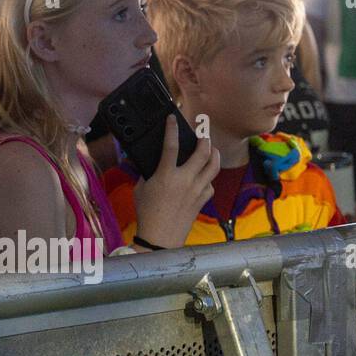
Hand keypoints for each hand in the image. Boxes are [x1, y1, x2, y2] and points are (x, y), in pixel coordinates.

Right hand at [133, 117, 219, 248]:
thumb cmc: (147, 212)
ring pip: (214, 166)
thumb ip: (147, 173)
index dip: (172, 129)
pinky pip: (211, 183)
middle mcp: (185, 180)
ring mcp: (197, 189)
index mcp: (166, 175)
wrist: (160, 237)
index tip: (172, 119)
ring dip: (213, 153)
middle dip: (204, 138)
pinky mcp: (202, 199)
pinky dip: (208, 176)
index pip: (171, 146)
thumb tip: (152, 163)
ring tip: (211, 148)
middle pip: (202, 152)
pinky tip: (204, 175)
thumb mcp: (141, 188)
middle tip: (201, 133)